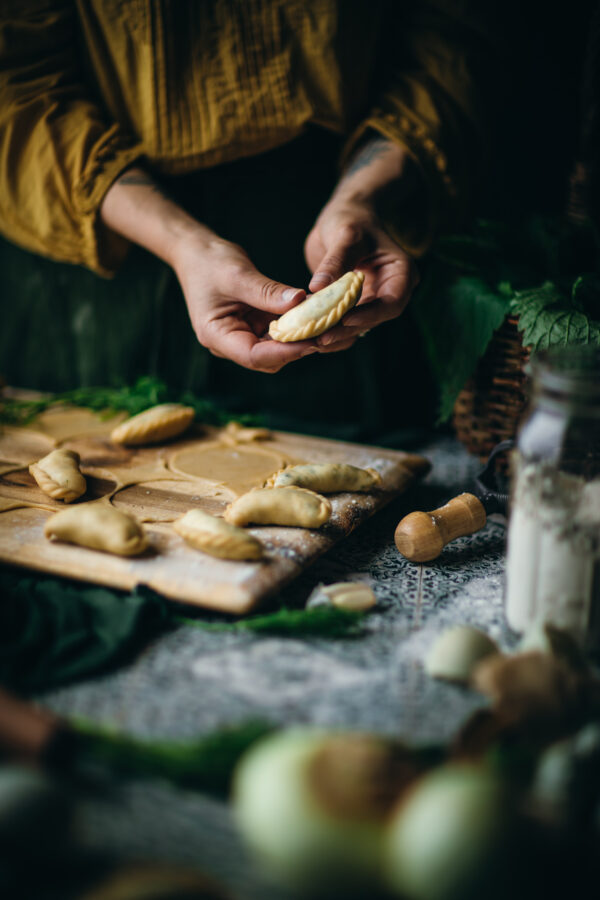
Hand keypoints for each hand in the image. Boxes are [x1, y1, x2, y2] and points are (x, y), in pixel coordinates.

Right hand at [174, 234, 319, 372]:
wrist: (197, 253)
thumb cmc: (210, 262)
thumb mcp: (238, 274)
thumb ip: (268, 292)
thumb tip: (301, 302)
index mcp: (216, 336)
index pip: (253, 355)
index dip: (284, 352)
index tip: (312, 341)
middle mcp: (228, 343)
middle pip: (267, 359)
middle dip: (296, 348)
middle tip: (326, 332)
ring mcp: (241, 337)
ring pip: (276, 350)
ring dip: (298, 339)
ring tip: (324, 324)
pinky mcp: (253, 328)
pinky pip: (277, 335)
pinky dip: (295, 327)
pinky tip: (314, 316)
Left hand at [304, 198, 418, 349]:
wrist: (345, 218)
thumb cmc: (351, 219)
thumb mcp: (346, 235)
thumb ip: (335, 261)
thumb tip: (317, 287)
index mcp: (401, 272)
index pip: (392, 302)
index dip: (370, 314)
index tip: (345, 319)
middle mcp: (391, 290)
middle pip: (374, 319)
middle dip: (347, 330)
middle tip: (321, 338)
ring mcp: (374, 299)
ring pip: (359, 325)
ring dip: (336, 334)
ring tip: (311, 341)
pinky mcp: (357, 305)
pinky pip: (345, 322)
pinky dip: (329, 328)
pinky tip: (309, 335)